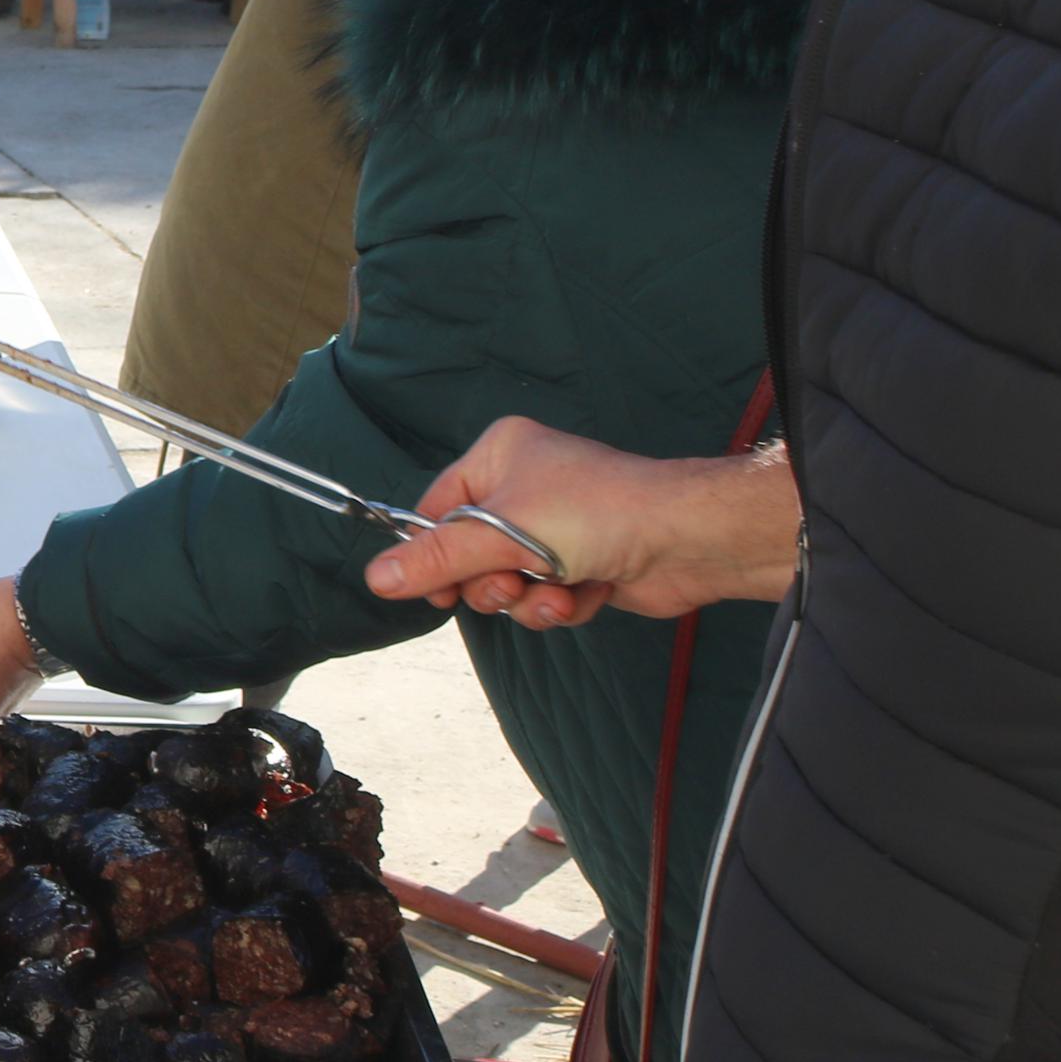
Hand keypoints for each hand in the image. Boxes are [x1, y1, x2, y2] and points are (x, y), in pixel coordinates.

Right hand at [361, 418, 803, 629]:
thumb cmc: (595, 514)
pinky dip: (562, 604)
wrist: (685, 540)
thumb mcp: (501, 534)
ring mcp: (554, 527)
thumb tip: (375, 578)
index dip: (432, 555)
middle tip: (512, 584)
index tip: (434, 592)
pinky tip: (586, 596)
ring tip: (558, 591)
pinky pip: (544, 596)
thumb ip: (436, 559)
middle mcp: (523, 488)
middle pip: (469, 554)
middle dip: (492, 582)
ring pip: (507, 583)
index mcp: (498, 457)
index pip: (436, 510)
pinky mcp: (581, 564)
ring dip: (529, 599)